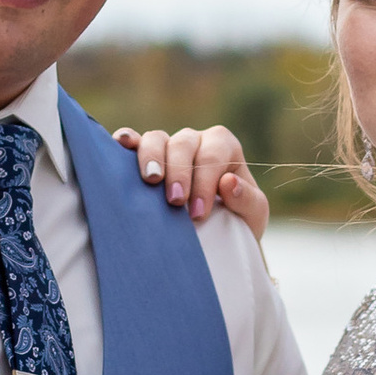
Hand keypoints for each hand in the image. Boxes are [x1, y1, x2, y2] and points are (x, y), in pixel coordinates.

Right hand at [113, 122, 269, 238]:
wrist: (217, 235)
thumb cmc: (238, 221)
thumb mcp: (254, 215)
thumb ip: (248, 200)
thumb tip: (228, 182)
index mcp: (224, 147)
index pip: (213, 155)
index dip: (204, 182)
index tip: (197, 214)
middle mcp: (196, 140)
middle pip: (184, 144)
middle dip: (179, 172)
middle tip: (175, 202)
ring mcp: (169, 146)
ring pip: (157, 138)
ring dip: (151, 157)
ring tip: (151, 180)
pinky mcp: (146, 157)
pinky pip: (134, 140)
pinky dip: (127, 140)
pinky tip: (121, 144)